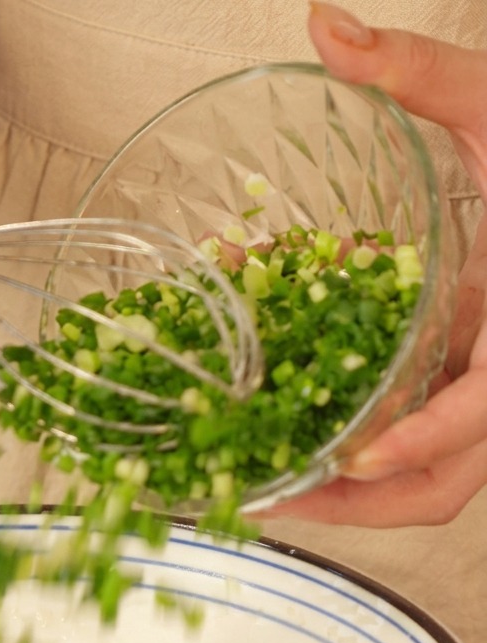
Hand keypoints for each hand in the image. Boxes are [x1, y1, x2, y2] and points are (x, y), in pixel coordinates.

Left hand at [264, 2, 486, 527]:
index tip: (358, 456)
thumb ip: (423, 74)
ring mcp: (478, 388)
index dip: (424, 438)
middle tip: (275, 498)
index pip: (484, 410)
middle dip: (362, 506)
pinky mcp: (457, 383)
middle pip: (447, 483)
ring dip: (348, 496)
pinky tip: (289, 427)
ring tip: (266, 481)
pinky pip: (409, 441)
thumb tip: (326, 24)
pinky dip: (352, 449)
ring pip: (429, 480)